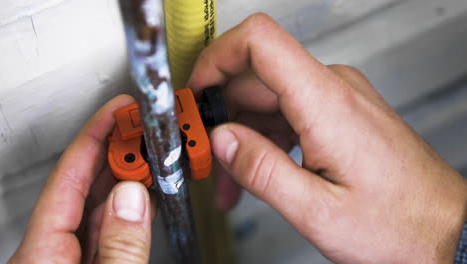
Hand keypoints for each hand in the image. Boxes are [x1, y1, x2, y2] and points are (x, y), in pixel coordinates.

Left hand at [9, 95, 154, 263]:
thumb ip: (121, 246)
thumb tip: (133, 199)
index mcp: (42, 257)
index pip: (65, 178)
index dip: (94, 137)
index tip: (116, 111)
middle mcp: (50, 254)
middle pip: (82, 186)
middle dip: (115, 152)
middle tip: (140, 127)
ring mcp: (67, 261)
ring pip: (97, 207)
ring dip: (127, 180)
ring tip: (151, 157)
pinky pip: (106, 229)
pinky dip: (129, 209)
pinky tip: (146, 196)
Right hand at [189, 13, 466, 262]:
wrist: (447, 231)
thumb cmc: (398, 225)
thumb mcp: (317, 210)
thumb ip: (261, 170)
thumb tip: (222, 140)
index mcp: (325, 102)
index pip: (258, 41)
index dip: (216, 58)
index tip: (195, 92)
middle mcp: (334, 89)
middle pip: (255, 79)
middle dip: (221, 119)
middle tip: (207, 159)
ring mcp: (338, 100)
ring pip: (269, 101)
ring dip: (243, 138)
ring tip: (232, 182)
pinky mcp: (341, 116)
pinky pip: (290, 114)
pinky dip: (267, 141)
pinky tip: (259, 173)